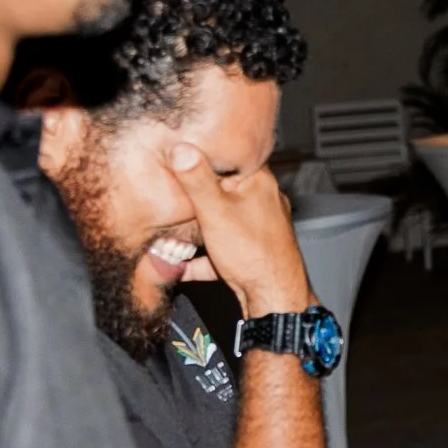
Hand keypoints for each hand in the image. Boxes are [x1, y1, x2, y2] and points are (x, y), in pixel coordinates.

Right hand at [168, 146, 311, 315]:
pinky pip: (224, 250)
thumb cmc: (254, 254)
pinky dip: (205, 257)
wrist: (275, 298)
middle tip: (173, 198)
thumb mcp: (215, 211)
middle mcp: (264, 201)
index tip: (182, 158)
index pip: (231, 155)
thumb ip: (196, 180)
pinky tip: (183, 267)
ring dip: (197, 230)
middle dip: (196, 197)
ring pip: (222, 221)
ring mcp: (261, 228)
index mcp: (259, 182)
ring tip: (174, 236)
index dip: (206, 155)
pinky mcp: (254, 252)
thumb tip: (181, 148)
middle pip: (223, 190)